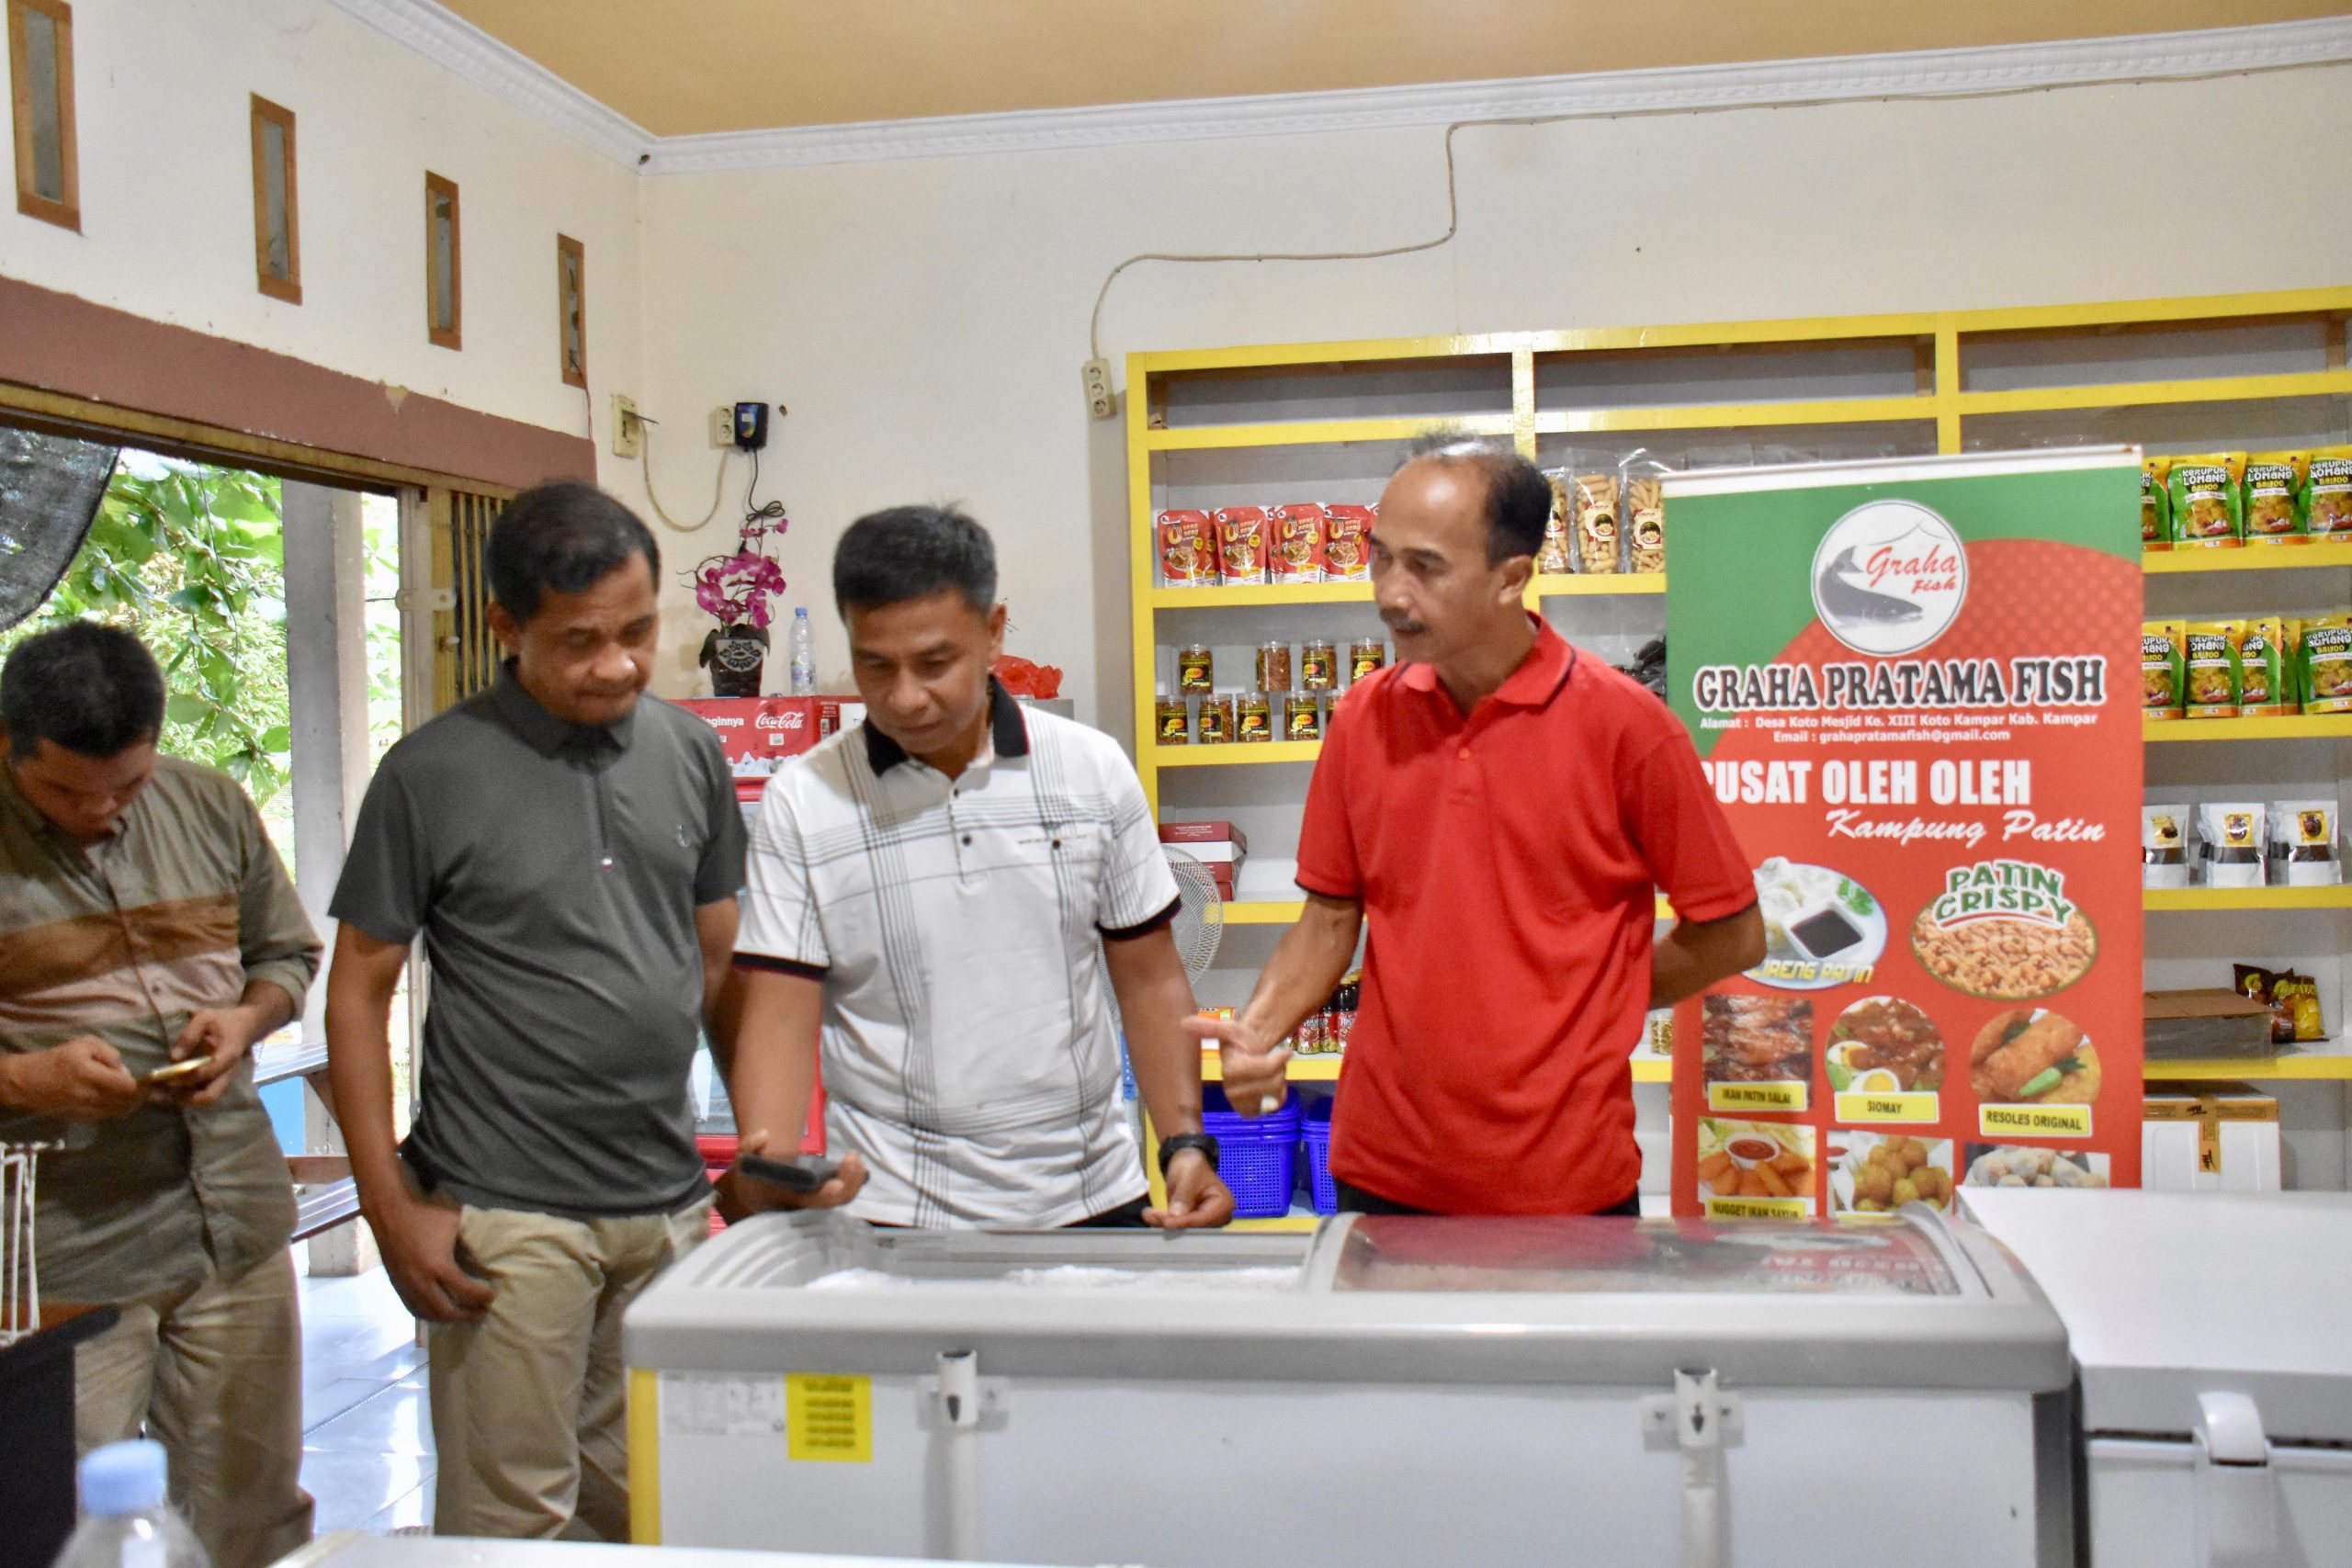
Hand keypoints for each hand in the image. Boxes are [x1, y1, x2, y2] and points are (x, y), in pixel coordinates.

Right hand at [0, 1037, 142, 1120]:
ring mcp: (84, 1110)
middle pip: (126, 1103)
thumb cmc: (56, 1058)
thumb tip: (125, 1070)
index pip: (126, 1087)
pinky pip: (105, 1116)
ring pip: (117, 1112)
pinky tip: (118, 1101)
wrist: (26, 1082)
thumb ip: (109, 1054)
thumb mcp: (84, 1044)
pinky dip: (116, 1109)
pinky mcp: (79, 1119)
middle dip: (140, 1097)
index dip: (142, 1085)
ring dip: (130, 1105)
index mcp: (89, 1075)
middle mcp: (88, 1096)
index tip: (149, 1080)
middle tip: (147, 1089)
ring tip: (136, 1096)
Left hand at [160, 1005, 265, 1107]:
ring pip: (205, 1099)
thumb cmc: (224, 1021)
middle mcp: (228, 1073)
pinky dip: (185, 1096)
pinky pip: (202, 1095)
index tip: (167, 1077)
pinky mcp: (217, 1082)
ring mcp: (223, 1080)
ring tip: (160, 1094)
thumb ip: (189, 1035)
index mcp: (228, 1055)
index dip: (188, 1077)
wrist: (246, 1027)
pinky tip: (168, 1091)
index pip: (209, 1071)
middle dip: (185, 1098)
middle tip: (163, 1092)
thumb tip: (173, 1058)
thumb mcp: (205, 1018)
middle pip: (210, 1096)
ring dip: (182, 1100)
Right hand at [368, 1189, 495, 1323]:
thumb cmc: (425, 1213)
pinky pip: (413, 1308)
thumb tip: (481, 1260)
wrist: (389, 1209)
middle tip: (482, 1312)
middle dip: (467, 1315)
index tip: (492, 1296)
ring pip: (428, 1313)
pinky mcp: (396, 1284)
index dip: (481, 1296)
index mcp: (438, 1266)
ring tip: (463, 1315)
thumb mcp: (455, 1224)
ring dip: (448, 1319)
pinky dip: (428, 1314)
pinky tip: (439, 1312)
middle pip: (447, 1311)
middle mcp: (421, 1281)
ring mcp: (406, 1285)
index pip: (465, 1291)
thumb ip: (468, 1244)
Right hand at [715, 1129, 867, 1221]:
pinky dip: (855, 1180)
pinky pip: (845, 1193)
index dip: (826, 1195)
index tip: (836, 1182)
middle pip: (835, 1202)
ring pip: (844, 1199)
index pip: (811, 1202)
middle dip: (849, 1182)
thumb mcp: (745, 1162)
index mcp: (789, 1199)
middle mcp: (807, 1205)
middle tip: (852, 1157)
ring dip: (855, 1180)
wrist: (755, 1194)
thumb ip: (751, 1147)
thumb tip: (764, 1135)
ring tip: (855, 1158)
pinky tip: (857, 1163)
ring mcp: (818, 1202)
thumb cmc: (752, 1178)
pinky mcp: (826, 1196)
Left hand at [1145, 1149, 1234, 1229]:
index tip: (1165, 1221)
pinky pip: (1177, 1226)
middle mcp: (1217, 1217)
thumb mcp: (1189, 1174)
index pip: (1203, 1219)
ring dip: (1164, 1222)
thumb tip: (1176, 1215)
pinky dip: (1163, 1221)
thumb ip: (1184, 1195)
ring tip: (1148, 1214)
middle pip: (1193, 1227)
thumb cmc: (1192, 1164)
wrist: (1186, 1161)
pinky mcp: (1191, 1222)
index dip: (1183, 1221)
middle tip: (1151, 1215)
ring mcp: (1203, 1221)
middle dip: (1172, 1222)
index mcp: (1223, 1204)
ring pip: (1183, 1229)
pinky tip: (1150, 1215)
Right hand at [1181, 1012, 1291, 1115]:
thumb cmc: (1242, 1041)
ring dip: (1280, 1079)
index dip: (1273, 1062)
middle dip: (1278, 1069)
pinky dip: (1279, 1093)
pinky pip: (1275, 1104)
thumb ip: (1210, 1028)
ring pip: (1273, 1094)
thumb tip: (1183, 1023)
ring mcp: (1242, 1105)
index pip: (1259, 1072)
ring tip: (1272, 1071)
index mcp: (1228, 1072)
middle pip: (1268, 1083)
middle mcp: (1232, 1093)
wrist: (1253, 1052)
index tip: (1284, 1051)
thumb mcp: (1230, 1029)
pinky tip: (1271, 1085)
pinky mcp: (1252, 1112)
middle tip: (1273, 1060)